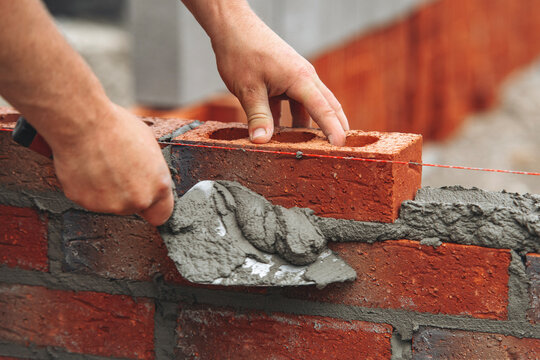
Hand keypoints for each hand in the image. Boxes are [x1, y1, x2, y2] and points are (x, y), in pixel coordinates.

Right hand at [50, 104, 173, 225]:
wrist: (83, 123)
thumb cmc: (118, 127)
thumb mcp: (150, 148)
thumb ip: (152, 173)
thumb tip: (149, 179)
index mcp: (159, 187)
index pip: (161, 215)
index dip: (153, 205)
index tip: (146, 198)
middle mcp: (137, 200)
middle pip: (133, 207)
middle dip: (127, 193)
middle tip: (118, 169)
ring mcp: (110, 204)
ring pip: (110, 204)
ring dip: (107, 191)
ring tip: (101, 164)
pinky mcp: (85, 202)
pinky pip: (88, 198)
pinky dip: (87, 187)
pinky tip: (87, 166)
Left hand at [204, 4, 348, 144]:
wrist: (232, 27)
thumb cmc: (242, 52)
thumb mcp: (248, 89)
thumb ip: (258, 117)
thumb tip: (261, 141)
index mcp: (300, 79)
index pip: (324, 109)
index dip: (334, 130)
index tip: (341, 147)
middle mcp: (304, 78)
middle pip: (328, 106)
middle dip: (335, 128)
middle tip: (341, 150)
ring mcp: (295, 78)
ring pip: (310, 106)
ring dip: (310, 127)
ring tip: (311, 149)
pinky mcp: (285, 80)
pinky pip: (294, 104)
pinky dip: (292, 119)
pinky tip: (283, 134)